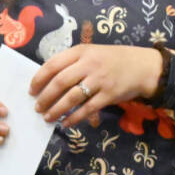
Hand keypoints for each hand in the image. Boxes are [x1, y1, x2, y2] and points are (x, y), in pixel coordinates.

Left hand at [29, 44, 161, 127]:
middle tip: (37, 107)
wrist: (142, 66)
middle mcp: (89, 64)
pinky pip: (87, 109)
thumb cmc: (112, 59)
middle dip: (45, 97)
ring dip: (56, 109)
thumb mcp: (90, 52)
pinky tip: (65, 123)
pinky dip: (74, 117)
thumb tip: (47, 79)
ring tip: (47, 117)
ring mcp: (99, 80)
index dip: (39, 78)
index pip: (53, 64)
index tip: (31, 89)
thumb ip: (71, 62)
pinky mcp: (109, 95)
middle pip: (60, 82)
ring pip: (72, 97)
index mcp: (80, 51)